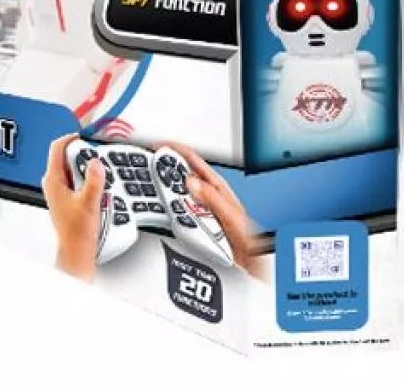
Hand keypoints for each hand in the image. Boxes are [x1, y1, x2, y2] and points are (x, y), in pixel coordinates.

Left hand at [42, 134, 104, 280]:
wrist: (76, 250)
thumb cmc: (77, 232)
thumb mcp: (89, 202)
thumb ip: (93, 180)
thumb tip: (95, 162)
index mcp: (53, 180)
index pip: (57, 147)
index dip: (71, 138)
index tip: (84, 137)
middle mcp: (53, 183)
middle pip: (66, 155)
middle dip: (82, 155)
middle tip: (95, 161)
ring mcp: (59, 189)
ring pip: (73, 167)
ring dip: (86, 168)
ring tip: (97, 179)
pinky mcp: (67, 195)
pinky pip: (76, 177)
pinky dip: (87, 178)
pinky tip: (97, 189)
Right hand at [162, 142, 264, 278]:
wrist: (252, 258)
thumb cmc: (247, 235)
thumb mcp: (228, 213)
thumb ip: (210, 197)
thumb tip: (190, 182)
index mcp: (216, 186)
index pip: (194, 160)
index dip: (176, 149)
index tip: (160, 145)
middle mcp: (209, 193)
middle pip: (183, 174)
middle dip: (167, 168)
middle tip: (152, 167)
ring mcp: (203, 207)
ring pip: (180, 193)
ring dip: (169, 190)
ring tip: (158, 189)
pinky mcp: (198, 221)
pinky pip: (180, 211)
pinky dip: (172, 208)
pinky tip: (168, 212)